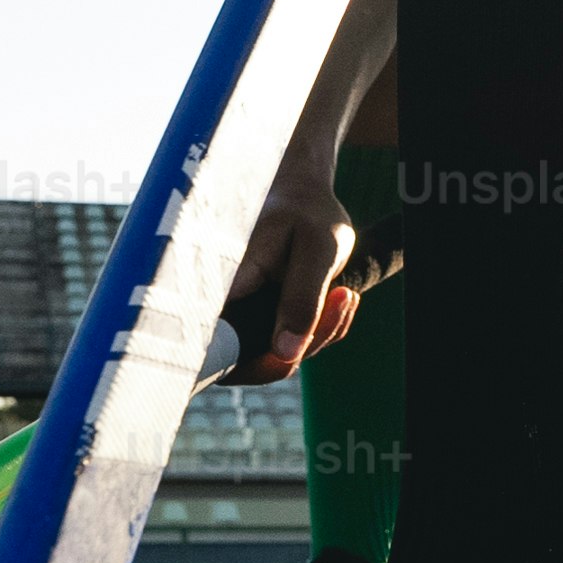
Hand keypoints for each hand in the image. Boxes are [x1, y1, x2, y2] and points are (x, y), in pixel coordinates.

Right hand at [222, 136, 363, 384]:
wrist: (305, 197)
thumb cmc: (307, 213)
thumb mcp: (317, 251)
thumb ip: (302, 299)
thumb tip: (286, 353)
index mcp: (228, 285)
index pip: (218, 347)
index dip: (249, 364)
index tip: (293, 349)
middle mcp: (229, 307)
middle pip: (255, 361)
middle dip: (308, 344)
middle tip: (343, 299)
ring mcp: (246, 316)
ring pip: (280, 355)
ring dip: (321, 334)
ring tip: (344, 294)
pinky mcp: (264, 319)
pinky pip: (294, 344)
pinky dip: (323, 329)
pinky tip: (339, 298)